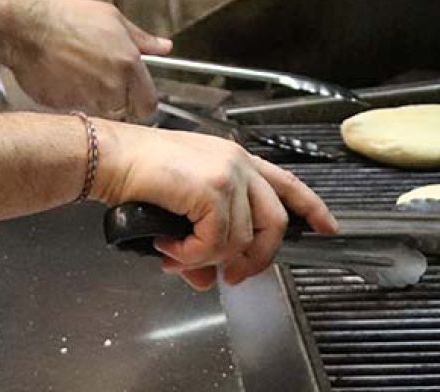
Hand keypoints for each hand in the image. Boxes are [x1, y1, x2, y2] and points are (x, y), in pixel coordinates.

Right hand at [0, 0, 170, 120]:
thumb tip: (163, 46)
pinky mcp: (64, 107)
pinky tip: (64, 79)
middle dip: (118, 101)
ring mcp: (87, 100)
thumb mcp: (111, 17)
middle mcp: (111, 87)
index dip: (142, 101)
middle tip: (102, 81)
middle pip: (124, 111)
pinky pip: (76, 110)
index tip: (135, 96)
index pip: (149, 105)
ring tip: (80, 76)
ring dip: (95, 101)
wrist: (26, 28)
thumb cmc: (66, 18)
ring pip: (100, 113)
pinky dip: (73, 100)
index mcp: (128, 65)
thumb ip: (141, 38)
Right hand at [92, 122, 337, 289]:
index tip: (327, 229)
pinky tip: (169, 248)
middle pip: (275, 222)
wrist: (111, 158)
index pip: (288, 184)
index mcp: (236, 160)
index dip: (312, 208)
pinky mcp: (212, 191)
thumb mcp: (180, 210)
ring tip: (176, 255)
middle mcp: (239, 164)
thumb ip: (202, 245)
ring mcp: (228, 176)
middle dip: (257, 258)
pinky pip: (215, 243)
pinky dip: (191, 256)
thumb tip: (206, 281)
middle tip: (233, 276)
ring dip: (207, 258)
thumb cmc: (139, 175)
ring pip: (241, 239)